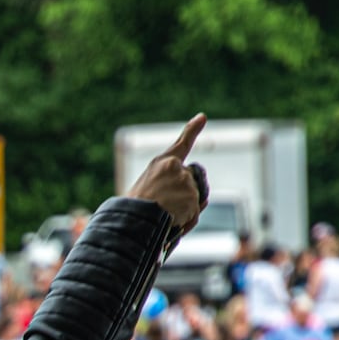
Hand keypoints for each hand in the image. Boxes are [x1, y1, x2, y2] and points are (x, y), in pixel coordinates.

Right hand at [125, 114, 206, 233]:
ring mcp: (185, 181)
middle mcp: (176, 168)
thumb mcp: (146, 192)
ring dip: (183, 211)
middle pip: (190, 183)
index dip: (193, 130)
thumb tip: (205, 199)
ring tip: (164, 216)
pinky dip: (185, 220)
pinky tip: (171, 221)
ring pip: (193, 199)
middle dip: (184, 196)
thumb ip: (172, 191)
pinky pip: (194, 213)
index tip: (202, 117)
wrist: (133, 220)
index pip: (182, 144)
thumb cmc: (135, 210)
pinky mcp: (192, 195)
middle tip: (164, 207)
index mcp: (161, 163)